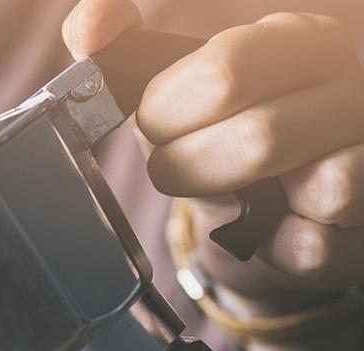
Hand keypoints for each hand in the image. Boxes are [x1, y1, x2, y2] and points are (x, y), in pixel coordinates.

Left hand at [65, 0, 363, 310]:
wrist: (258, 222)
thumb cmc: (212, 143)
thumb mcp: (166, 96)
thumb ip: (119, 52)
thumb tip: (92, 20)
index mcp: (299, 41)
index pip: (224, 72)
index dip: (168, 116)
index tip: (157, 128)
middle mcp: (352, 87)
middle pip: (261, 139)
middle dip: (198, 170)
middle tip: (182, 170)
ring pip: (319, 190)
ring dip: (246, 208)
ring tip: (239, 195)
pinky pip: (316, 245)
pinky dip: (277, 248)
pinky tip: (273, 227)